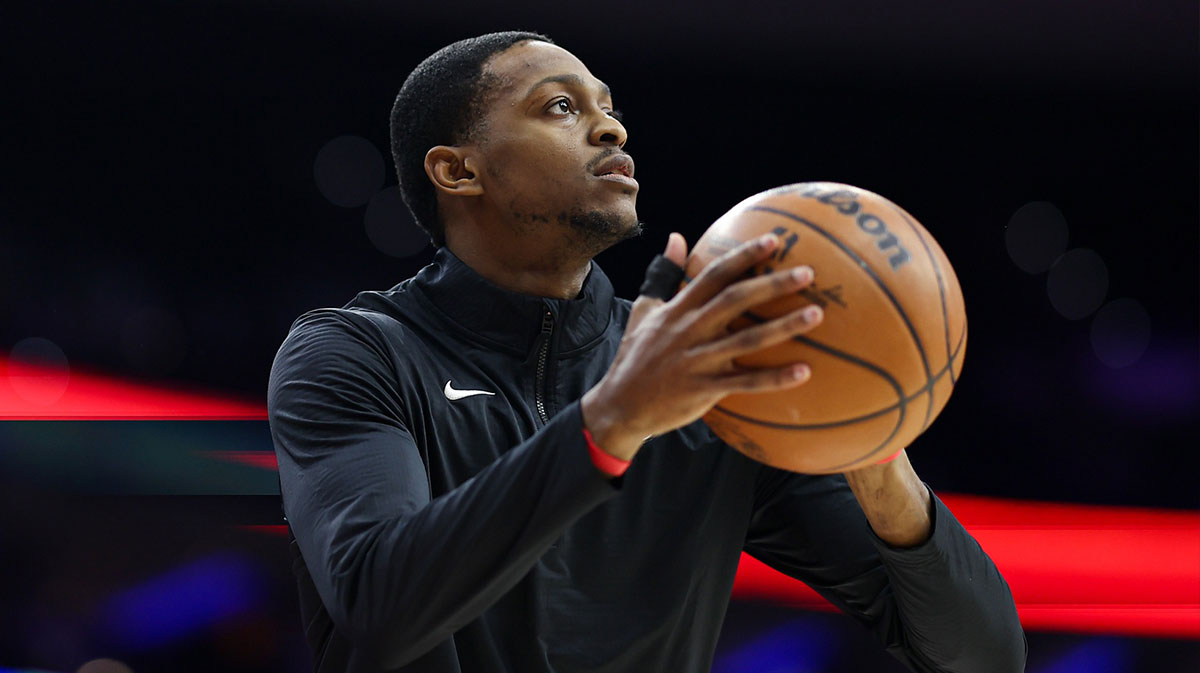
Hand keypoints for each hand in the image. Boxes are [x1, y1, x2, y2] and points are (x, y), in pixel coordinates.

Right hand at [580, 231, 823, 460]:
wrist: (620, 406)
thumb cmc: (636, 356)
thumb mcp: (644, 310)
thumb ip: (662, 274)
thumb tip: (676, 237)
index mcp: (678, 310)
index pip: (713, 275)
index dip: (743, 256)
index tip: (774, 241)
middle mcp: (689, 331)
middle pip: (735, 301)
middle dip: (771, 285)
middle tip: (807, 273)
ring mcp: (697, 361)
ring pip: (746, 340)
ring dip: (782, 327)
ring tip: (815, 315)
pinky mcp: (703, 390)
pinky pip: (744, 384)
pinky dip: (774, 378)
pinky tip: (804, 371)